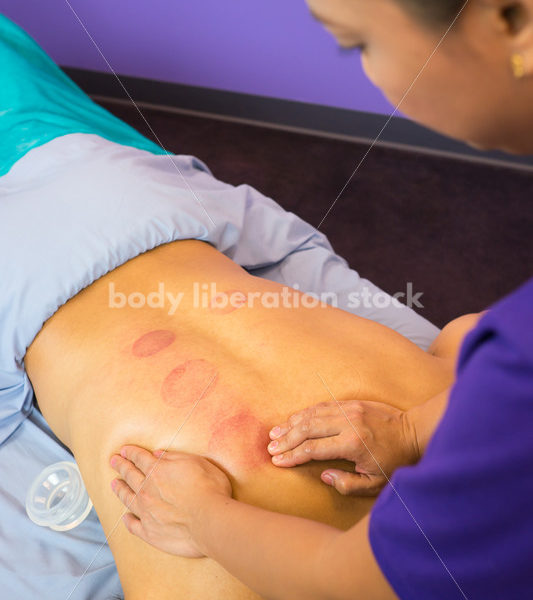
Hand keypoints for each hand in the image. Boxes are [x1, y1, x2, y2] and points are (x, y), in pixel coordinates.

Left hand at [110, 446, 231, 556]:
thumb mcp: (195, 462)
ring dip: (120, 489)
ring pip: (127, 498)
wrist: (209, 520)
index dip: (131, 453)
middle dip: (121, 466)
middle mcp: (147, 490)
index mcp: (157, 471)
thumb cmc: (208, 488)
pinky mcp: (149, 532)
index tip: (123, 451)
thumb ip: (174, 458)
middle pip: (130, 475)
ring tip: (114, 484)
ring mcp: (146, 512)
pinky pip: (133, 525)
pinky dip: (127, 520)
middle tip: (113, 461)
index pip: (140, 458)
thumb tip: (157, 454)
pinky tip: (125, 517)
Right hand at [267, 400, 419, 495]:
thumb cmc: (395, 462)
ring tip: (275, 433)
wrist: (414, 432)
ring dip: (292, 423)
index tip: (277, 461)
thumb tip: (323, 475)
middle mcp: (348, 423)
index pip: (313, 449)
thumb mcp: (375, 484)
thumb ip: (347, 484)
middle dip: (286, 439)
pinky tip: (294, 419)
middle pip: (307, 429)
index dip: (292, 456)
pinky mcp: (352, 402)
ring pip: (312, 414)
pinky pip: (323, 405)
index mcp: (352, 444)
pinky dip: (306, 413)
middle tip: (270, 448)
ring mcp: (349, 409)